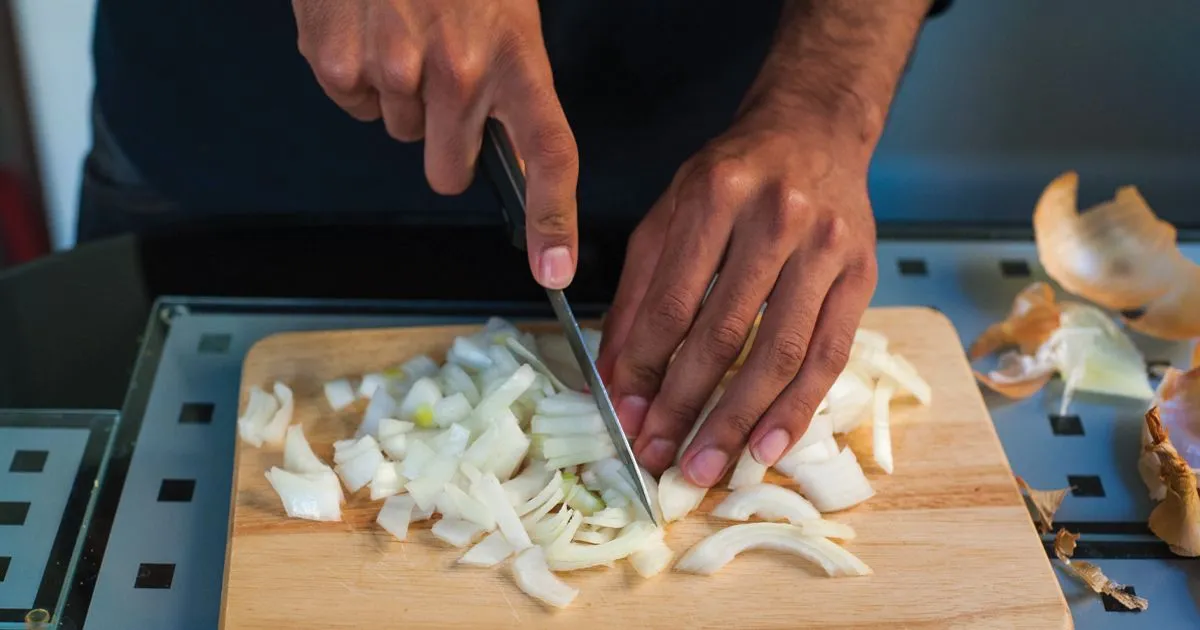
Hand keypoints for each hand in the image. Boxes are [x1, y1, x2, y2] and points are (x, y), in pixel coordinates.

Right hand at [293, 0, 578, 287]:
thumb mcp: (504, 7)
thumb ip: (506, 78)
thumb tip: (502, 151)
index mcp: (515, 55)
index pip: (549, 153)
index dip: (555, 221)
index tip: (554, 270)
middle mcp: (459, 72)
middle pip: (448, 169)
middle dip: (445, 139)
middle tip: (442, 79)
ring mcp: (394, 70)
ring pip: (398, 132)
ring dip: (400, 95)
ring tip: (402, 29)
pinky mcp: (338, 63)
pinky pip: (353, 103)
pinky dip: (356, 74)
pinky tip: (366, 25)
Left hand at [598, 114, 878, 485]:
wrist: (817, 129)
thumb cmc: (733, 176)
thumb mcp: (669, 214)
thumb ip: (638, 293)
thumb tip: (616, 377)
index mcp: (714, 196)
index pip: (672, 301)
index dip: (646, 368)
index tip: (627, 417)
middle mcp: (774, 219)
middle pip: (724, 333)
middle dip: (686, 406)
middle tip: (661, 458)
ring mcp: (825, 248)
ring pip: (780, 353)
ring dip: (739, 420)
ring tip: (708, 467)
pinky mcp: (861, 274)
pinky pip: (829, 355)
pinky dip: (797, 407)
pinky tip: (768, 445)